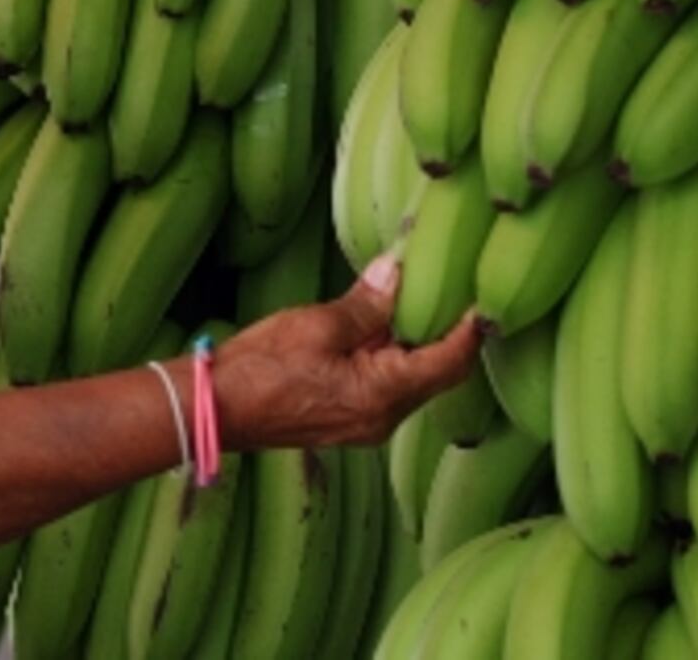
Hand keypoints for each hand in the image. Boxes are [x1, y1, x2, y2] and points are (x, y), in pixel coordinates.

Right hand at [209, 253, 483, 449]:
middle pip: (437, 373)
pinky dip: (391, 355)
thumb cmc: (258, 370)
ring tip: (415, 296)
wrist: (214, 409)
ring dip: (415, 341)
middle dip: (445, 331)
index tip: (484, 297)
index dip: (471, 329)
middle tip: (453, 287)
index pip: (450, 361)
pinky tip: (378, 325)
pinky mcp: (346, 419)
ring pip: (411, 379)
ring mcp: (365, 423)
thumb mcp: (316, 326)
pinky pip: (385, 386)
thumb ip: (365, 304)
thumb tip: (398, 274)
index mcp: (383, 395)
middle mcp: (383, 418)